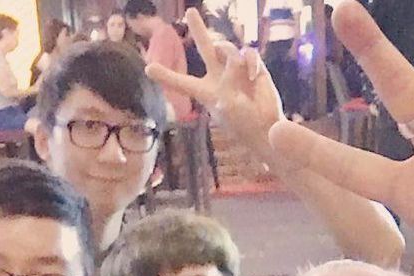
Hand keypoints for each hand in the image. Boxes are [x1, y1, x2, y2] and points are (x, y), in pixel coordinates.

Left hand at [145, 9, 283, 158]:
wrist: (264, 127)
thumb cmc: (243, 124)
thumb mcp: (229, 109)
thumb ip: (228, 85)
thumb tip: (234, 65)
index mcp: (205, 92)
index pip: (182, 82)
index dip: (166, 76)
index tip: (148, 69)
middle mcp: (218, 77)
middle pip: (206, 48)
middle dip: (198, 29)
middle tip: (190, 11)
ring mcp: (235, 70)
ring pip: (226, 47)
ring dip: (231, 55)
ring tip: (242, 75)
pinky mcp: (251, 66)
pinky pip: (248, 53)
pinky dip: (251, 62)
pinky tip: (253, 76)